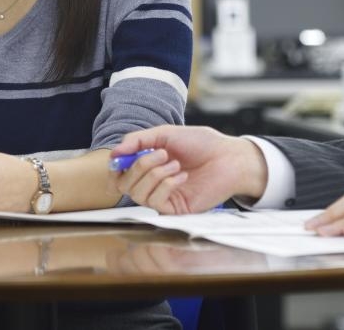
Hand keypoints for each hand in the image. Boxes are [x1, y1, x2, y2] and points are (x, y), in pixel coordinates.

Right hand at [110, 125, 267, 214]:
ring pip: (138, 194)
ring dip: (154, 174)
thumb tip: (115, 153)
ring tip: (175, 163)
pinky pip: (157, 201)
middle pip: (124, 185)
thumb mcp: (165, 134)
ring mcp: (164, 197)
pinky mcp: (176, 209)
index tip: (119, 158)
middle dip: (139, 166)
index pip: (120, 174)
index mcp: (148, 165)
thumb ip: (138, 140)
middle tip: (161, 153)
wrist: (229, 157)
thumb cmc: (202, 144)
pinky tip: (182, 175)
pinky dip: (166, 184)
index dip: (115, 168)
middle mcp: (153, 183)